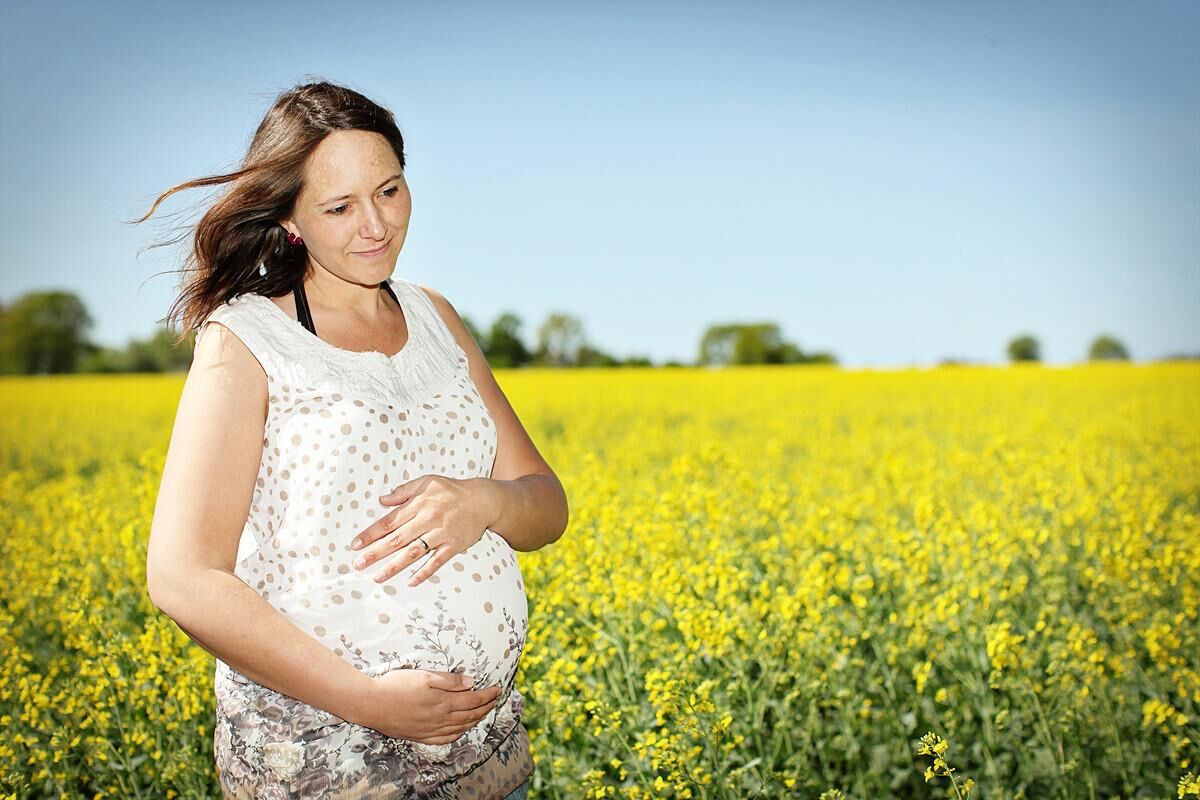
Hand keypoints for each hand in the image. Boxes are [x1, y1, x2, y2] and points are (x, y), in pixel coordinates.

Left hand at [349, 475, 494, 585]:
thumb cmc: (452, 490)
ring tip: (378, 577)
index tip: (355, 544)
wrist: (483, 500)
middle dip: (376, 552)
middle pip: (397, 539)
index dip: (371, 534)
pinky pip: (437, 561)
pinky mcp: (454, 545)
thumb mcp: (427, 482)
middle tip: (359, 564)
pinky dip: (425, 572)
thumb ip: (403, 491)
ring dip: (394, 566)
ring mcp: (441, 534)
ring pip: (414, 552)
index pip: (389, 521)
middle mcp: (428, 519)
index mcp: (419, 504)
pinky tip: (411, 582)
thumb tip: (382, 500)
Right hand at [357, 669, 501, 742]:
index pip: (473, 700)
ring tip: (483, 714)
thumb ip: (449, 680)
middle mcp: (440, 719)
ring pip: (459, 728)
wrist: (370, 704)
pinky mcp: (419, 736)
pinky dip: (456, 735)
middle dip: (485, 708)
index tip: (498, 689)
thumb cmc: (396, 685)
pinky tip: (459, 731)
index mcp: (443, 702)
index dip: (487, 695)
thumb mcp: (425, 676)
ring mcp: (429, 730)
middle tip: (495, 700)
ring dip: (474, 721)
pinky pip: (444, 739)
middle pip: (469, 715)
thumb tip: (471, 682)